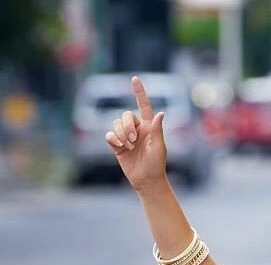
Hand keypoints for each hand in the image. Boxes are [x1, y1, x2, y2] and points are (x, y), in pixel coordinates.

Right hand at [105, 76, 166, 193]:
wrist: (146, 180)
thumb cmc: (156, 164)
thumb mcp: (159, 147)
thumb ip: (158, 130)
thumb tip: (161, 114)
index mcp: (149, 126)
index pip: (144, 105)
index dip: (139, 92)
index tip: (134, 79)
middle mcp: (137, 129)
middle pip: (125, 115)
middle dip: (127, 126)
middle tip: (133, 140)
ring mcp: (126, 137)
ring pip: (116, 124)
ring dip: (121, 133)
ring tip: (128, 146)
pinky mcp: (118, 146)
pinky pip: (109, 135)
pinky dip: (113, 138)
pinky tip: (119, 146)